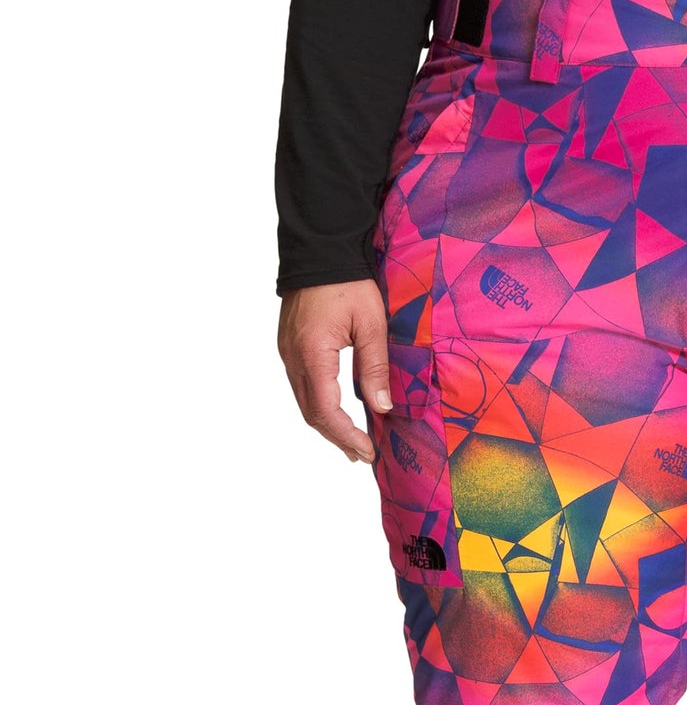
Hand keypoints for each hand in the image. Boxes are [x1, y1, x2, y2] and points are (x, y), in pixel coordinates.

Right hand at [277, 280, 392, 462]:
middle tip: (362, 455)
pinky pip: (302, 386)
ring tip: (351, 443)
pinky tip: (337, 413)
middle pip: (312, 413)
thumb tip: (382, 407)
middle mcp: (293, 358)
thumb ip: (375, 367)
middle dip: (338, 438)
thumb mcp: (371, 324)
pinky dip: (320, 406)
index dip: (347, 436)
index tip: (368, 451)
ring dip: (328, 425)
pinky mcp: (289, 346)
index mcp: (312, 354)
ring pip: (304, 402)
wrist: (319, 249)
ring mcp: (287, 352)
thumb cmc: (347, 282)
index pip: (326, 411)